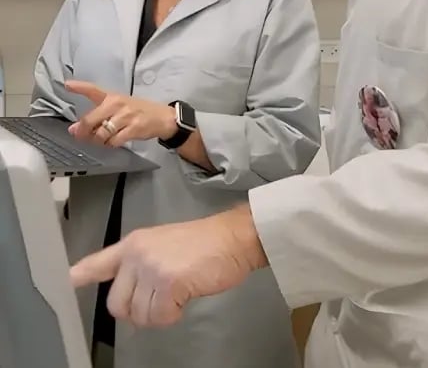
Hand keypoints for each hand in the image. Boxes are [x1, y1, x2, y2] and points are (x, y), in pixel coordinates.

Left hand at [64, 81, 176, 146]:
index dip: (80, 87)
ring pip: (101, 133)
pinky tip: (113, 141)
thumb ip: (97, 116)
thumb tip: (75, 129)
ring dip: (98, 140)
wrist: (162, 117)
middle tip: (81, 135)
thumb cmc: (138, 111)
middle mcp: (117, 104)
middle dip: (83, 131)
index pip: (93, 90)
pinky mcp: (133, 128)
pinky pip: (113, 141)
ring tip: (102, 139)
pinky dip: (110, 144)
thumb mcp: (120, 107)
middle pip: (90, 119)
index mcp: (112, 97)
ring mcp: (126, 116)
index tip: (67, 84)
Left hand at [69, 204, 267, 326]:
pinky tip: (186, 296)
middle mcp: (137, 253)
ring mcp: (151, 267)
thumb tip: (129, 291)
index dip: (80, 275)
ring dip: (160, 312)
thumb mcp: (164, 244)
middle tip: (163, 296)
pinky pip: (160, 317)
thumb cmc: (206, 243)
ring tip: (179, 291)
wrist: (233, 237)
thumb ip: (141, 263)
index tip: (66, 281)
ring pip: (139, 315)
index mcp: (134, 243)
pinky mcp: (168, 281)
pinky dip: (173, 315)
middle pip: (118, 303)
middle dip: (139, 309)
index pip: (99, 262)